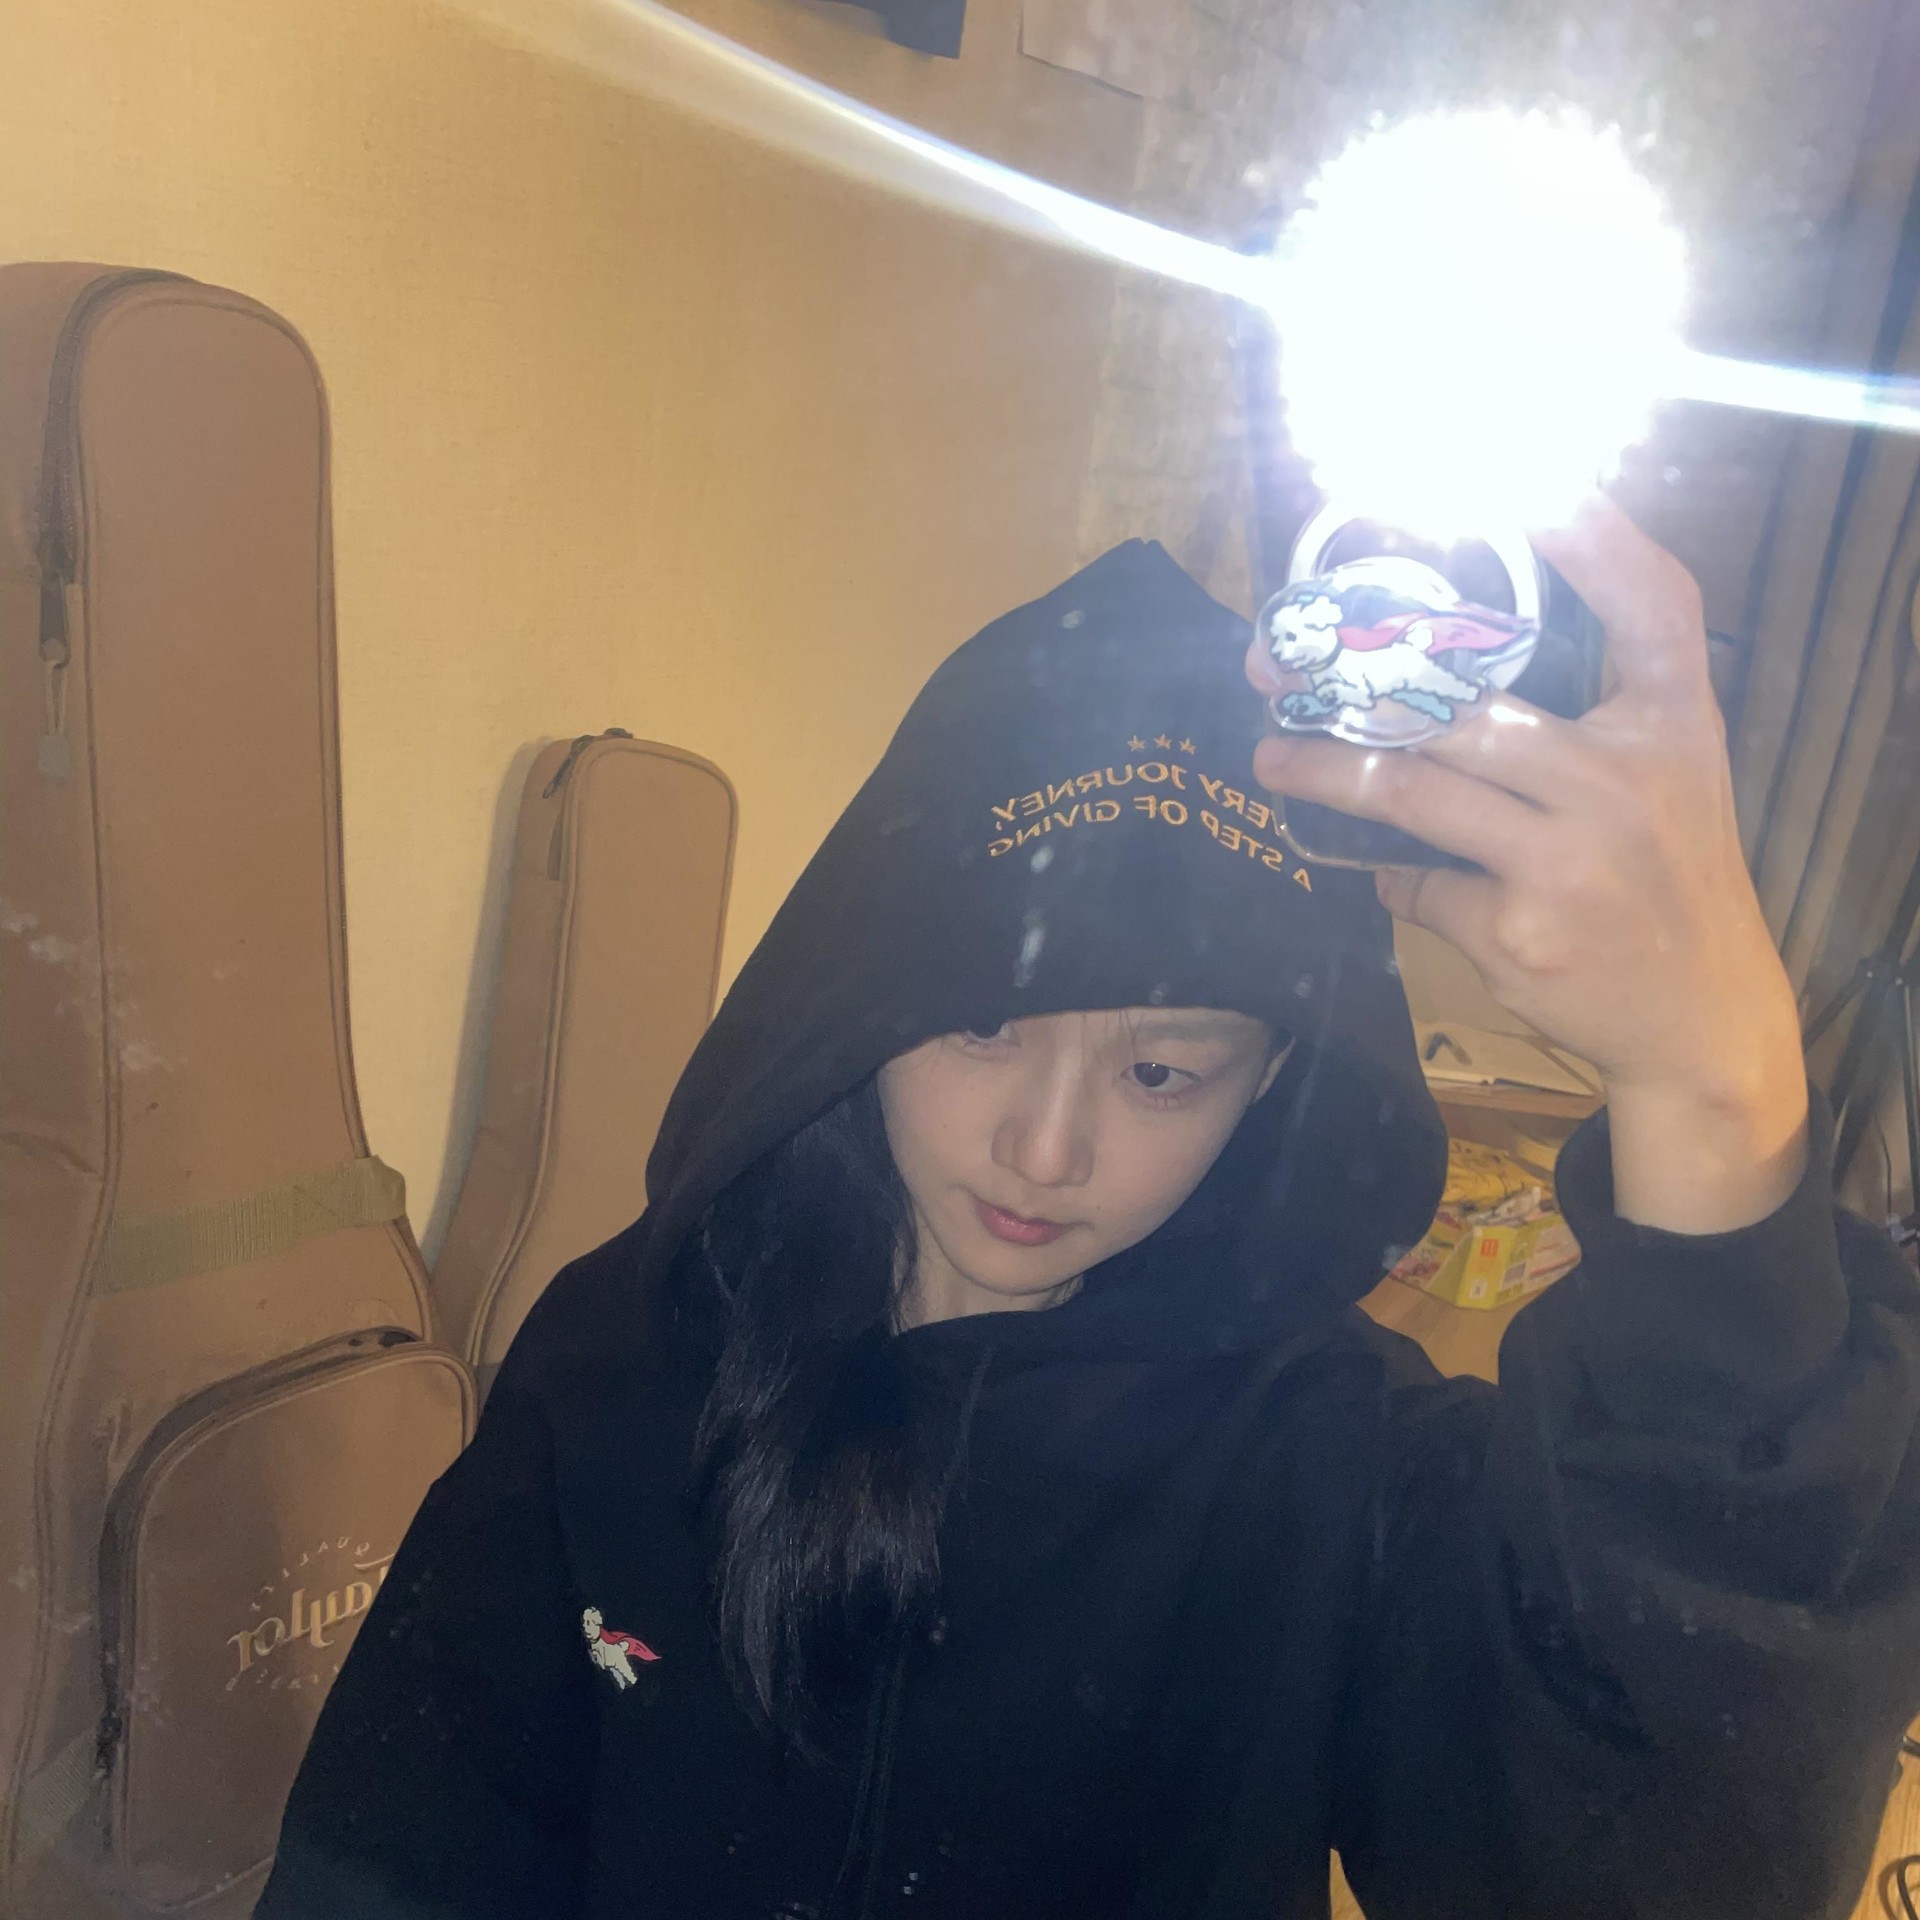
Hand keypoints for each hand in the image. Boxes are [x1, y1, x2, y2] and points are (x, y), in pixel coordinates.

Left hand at [1244, 496, 1808, 1232]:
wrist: (1702, 1021)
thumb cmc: (1668, 877)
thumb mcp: (1669, 773)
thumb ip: (1592, 714)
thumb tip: (1437, 679)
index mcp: (1674, 720)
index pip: (1649, 598)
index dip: (1588, 530)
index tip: (1517, 473)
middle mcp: (1627, 775)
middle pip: (1466, 705)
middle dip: (1358, 684)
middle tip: (1275, 667)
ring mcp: (1572, 856)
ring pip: (1415, 791)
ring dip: (1326, 773)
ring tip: (1270, 759)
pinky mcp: (1522, 930)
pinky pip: (1419, 882)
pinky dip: (1390, 878)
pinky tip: (1375, 872)